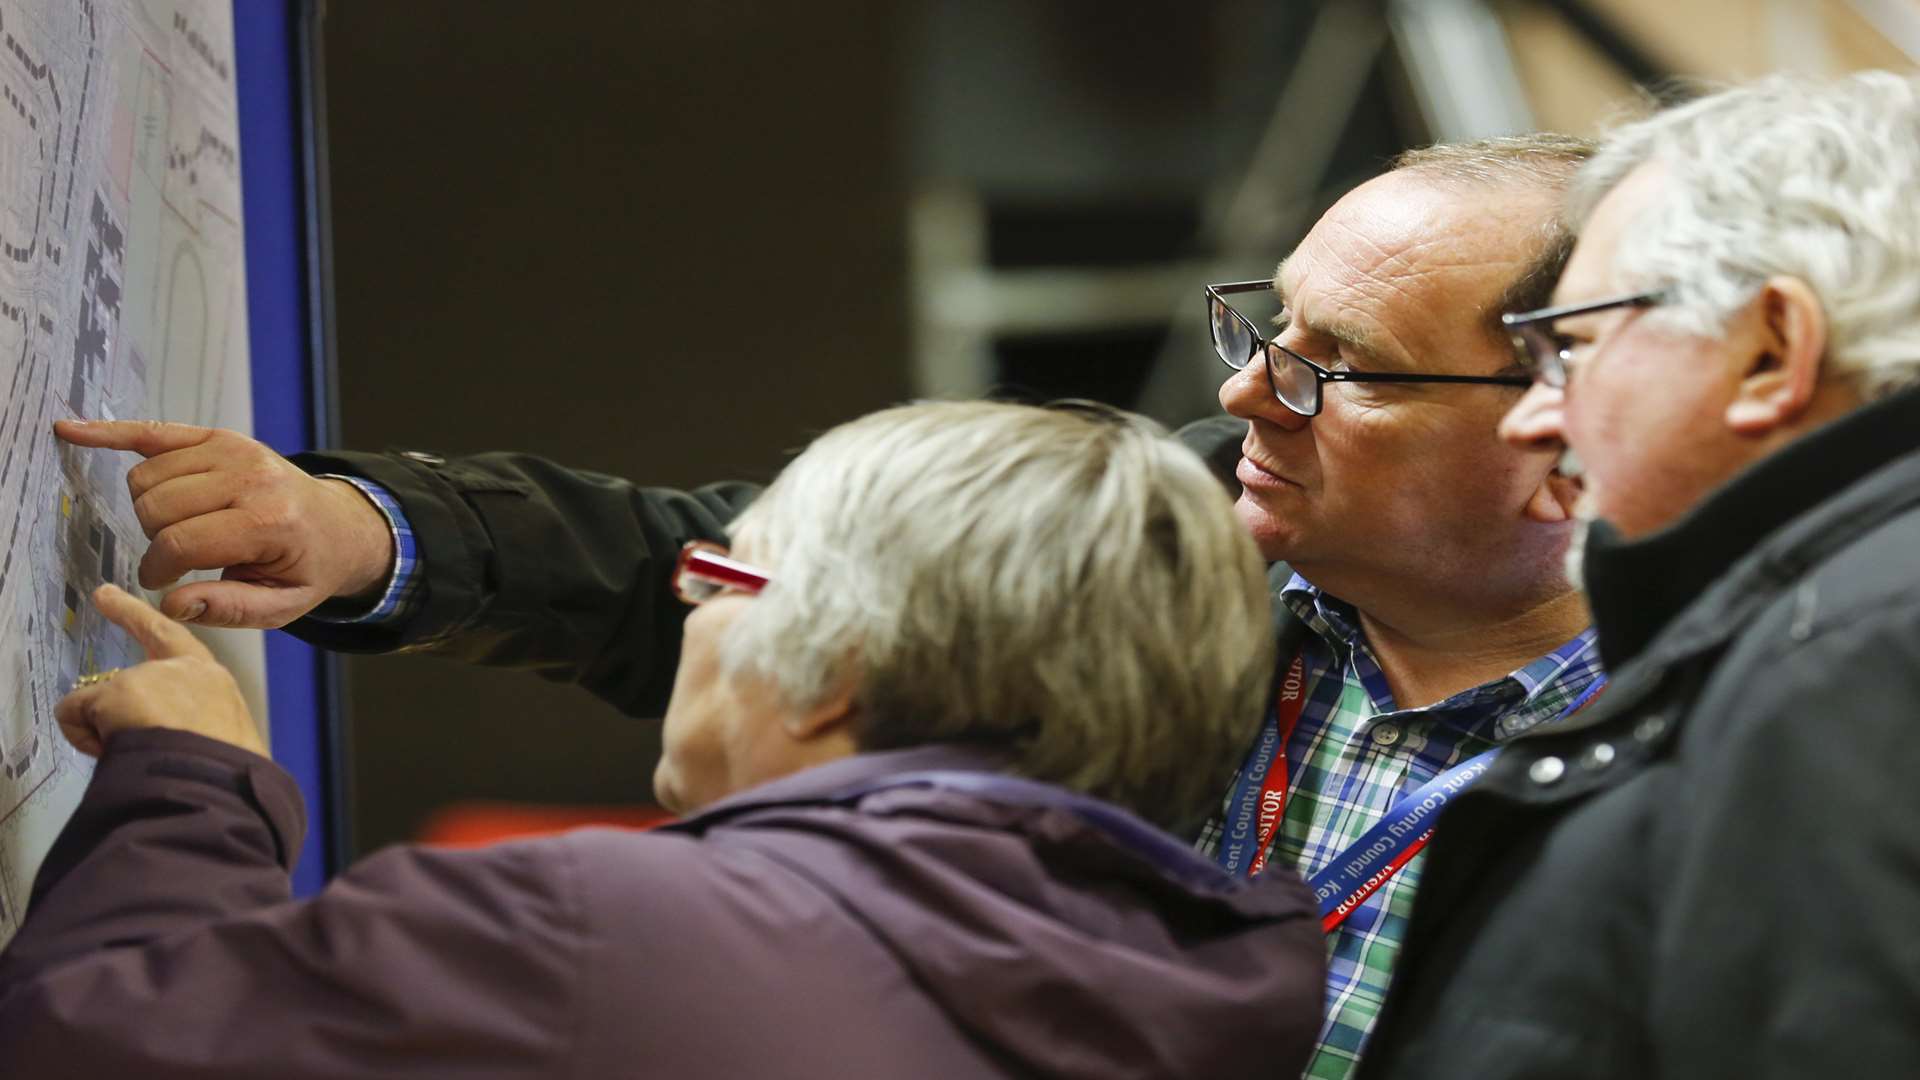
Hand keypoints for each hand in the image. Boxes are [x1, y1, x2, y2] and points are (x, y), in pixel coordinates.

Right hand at [54, 419, 394, 627]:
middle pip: (156, 506)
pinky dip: (111, 433)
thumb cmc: (306, 568)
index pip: (181, 542)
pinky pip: (152, 431)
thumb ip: (228, 608)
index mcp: (269, 520)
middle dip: (154, 539)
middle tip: (180, 554)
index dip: (158, 569)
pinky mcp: (218, 436)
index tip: (162, 582)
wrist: (338, 525)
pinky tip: (73, 431)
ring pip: (146, 477)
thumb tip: (169, 604)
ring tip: (181, 526)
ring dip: (150, 508)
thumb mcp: (283, 606)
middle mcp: (251, 476)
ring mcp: (233, 449)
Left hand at [55, 585, 267, 757]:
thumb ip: (189, 727)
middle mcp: (183, 670)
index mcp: (212, 681)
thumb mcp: (220, 742)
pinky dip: (84, 735)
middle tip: (115, 729)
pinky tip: (111, 753)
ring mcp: (148, 678)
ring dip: (111, 733)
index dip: (134, 615)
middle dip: (119, 714)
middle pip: (130, 684)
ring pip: (105, 703)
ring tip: (138, 762)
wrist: (216, 782)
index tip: (105, 594)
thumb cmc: (223, 771)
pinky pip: (76, 713)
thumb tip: (148, 738)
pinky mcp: (117, 692)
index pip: (170, 637)